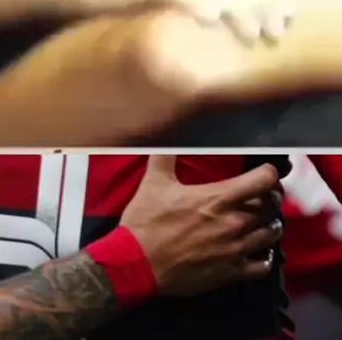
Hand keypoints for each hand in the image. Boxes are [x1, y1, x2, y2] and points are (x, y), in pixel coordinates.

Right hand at [121, 156, 282, 295]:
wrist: (138, 264)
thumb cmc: (146, 223)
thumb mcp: (154, 182)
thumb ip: (165, 156)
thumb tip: (166, 136)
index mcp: (218, 198)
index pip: (263, 180)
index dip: (269, 172)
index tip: (264, 171)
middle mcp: (233, 223)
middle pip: (272, 206)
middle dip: (270, 196)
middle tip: (262, 193)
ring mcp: (234, 250)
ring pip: (271, 234)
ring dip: (270, 223)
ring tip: (262, 219)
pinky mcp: (230, 273)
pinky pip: (263, 265)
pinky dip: (266, 256)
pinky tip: (259, 249)